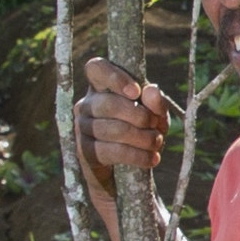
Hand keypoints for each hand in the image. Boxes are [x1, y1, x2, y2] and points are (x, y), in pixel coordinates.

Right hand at [75, 56, 179, 185]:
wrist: (125, 172)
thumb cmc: (141, 133)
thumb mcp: (155, 116)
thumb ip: (156, 103)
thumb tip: (151, 90)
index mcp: (101, 87)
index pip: (96, 68)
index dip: (115, 77)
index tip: (136, 92)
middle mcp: (86, 105)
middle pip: (108, 103)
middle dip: (140, 116)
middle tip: (156, 126)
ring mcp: (82, 128)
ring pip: (113, 129)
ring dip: (143, 138)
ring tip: (157, 143)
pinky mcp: (84, 151)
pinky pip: (112, 151)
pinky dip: (137, 155)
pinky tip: (152, 159)